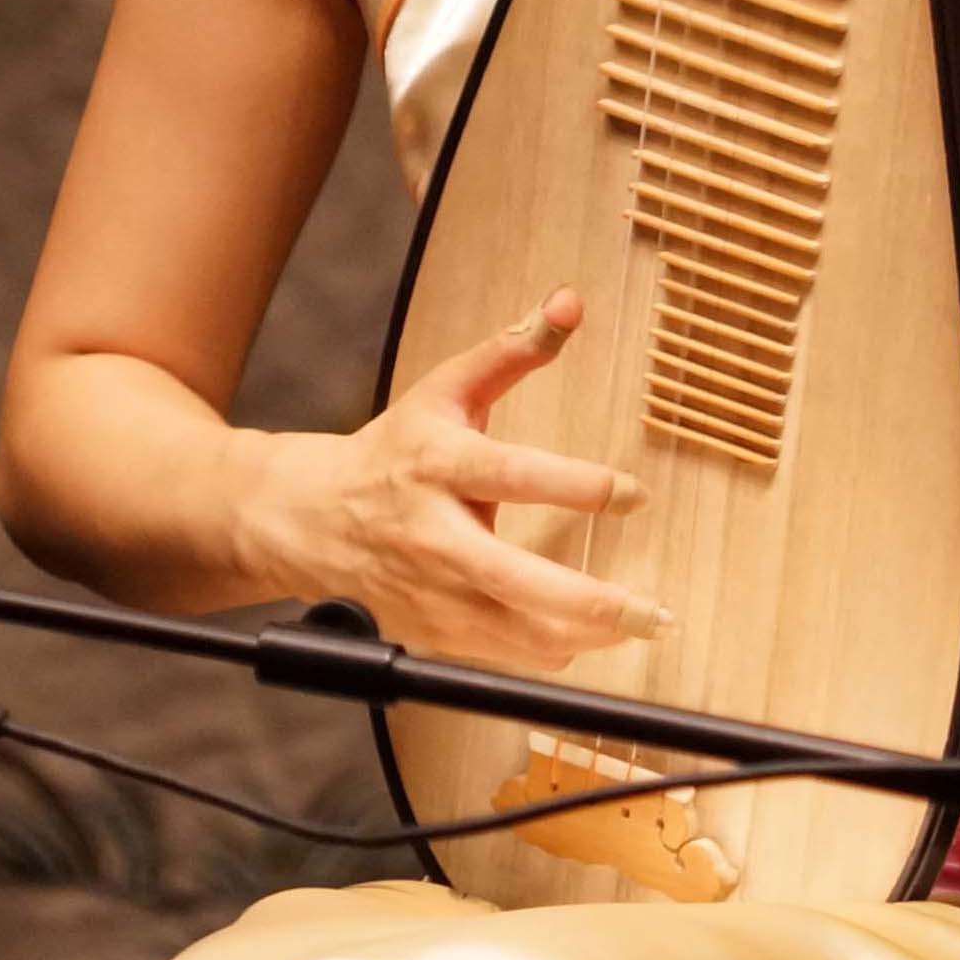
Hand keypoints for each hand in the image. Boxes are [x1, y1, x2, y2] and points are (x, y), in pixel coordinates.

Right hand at [228, 290, 657, 668]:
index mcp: (438, 465)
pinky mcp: (431, 632)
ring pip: (514, 631)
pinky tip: (585, 636)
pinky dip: (548, 650)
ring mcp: (430, 592)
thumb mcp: (444, 390)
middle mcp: (434, 535)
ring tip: (636, 624)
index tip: (633, 493)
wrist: (309, 519)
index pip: (514, 475)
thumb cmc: (391, 453)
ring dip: (583, 635)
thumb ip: (511, 350)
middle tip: (651, 610)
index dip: (579, 485)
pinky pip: (501, 655)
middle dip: (591, 601)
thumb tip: (570, 304)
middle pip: (517, 578)